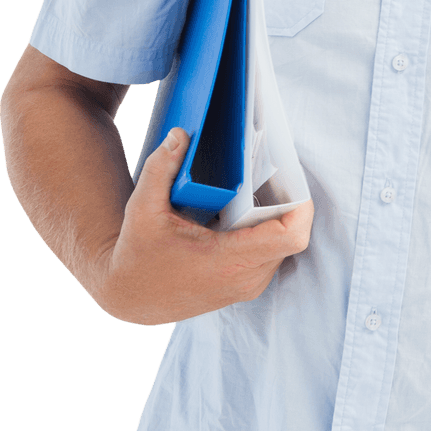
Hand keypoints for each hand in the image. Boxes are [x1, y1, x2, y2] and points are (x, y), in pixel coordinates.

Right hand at [97, 128, 313, 323]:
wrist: (129, 296)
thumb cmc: (137, 252)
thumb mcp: (142, 207)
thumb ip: (161, 167)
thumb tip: (180, 134)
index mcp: (226, 260)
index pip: (290, 237)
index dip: (302, 208)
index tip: (293, 180)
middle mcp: (243, 278)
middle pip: (293, 237)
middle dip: (291, 203)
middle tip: (275, 171)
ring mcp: (245, 286)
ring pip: (285, 247)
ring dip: (281, 218)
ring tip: (264, 186)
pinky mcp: (243, 286)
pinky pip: (272, 255)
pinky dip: (270, 231)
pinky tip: (252, 208)